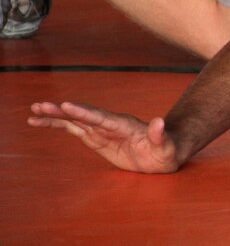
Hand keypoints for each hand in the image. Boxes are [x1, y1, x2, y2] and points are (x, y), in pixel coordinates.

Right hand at [28, 101, 182, 172]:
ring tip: (34, 110)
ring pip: (75, 120)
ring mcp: (102, 129)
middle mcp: (110, 123)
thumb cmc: (166, 151)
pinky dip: (58, 125)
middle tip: (42, 105)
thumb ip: (160, 135)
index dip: (85, 112)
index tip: (67, 106)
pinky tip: (40, 122)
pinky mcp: (97, 137)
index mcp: (125, 124)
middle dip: (64, 111)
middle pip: (84, 115)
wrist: (163, 153)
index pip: (102, 117)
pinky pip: (74, 129)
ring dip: (55, 115)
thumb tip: (159, 121)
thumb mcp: (166, 146)